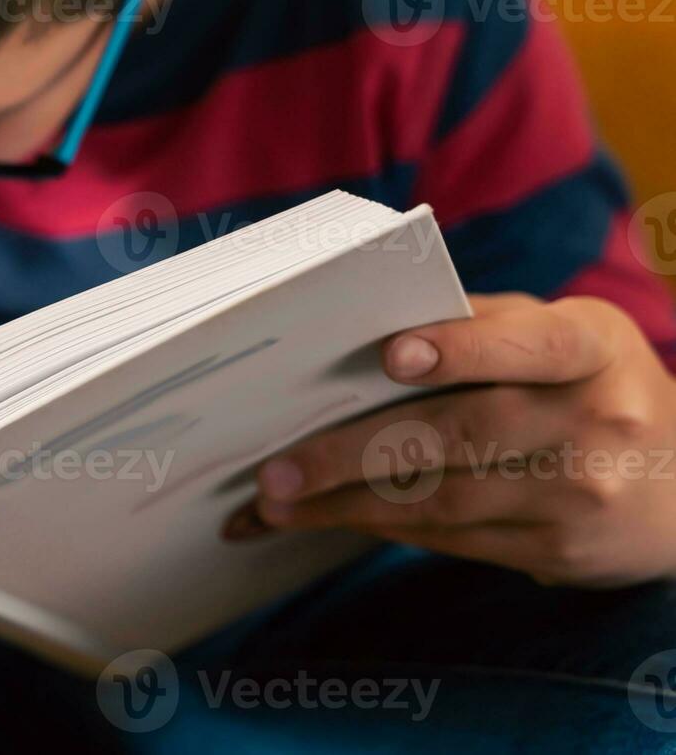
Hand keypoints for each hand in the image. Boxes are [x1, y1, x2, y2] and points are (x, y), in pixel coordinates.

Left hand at [225, 294, 675, 586]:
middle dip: (354, 453)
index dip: (461, 349)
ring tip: (279, 502)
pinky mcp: (561, 550)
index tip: (389, 356)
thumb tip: (360, 325)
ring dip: (348, 503)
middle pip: (461, 434)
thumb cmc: (588, 386)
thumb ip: (479, 325)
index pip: (529, 344)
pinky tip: (331, 518)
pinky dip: (383, 527)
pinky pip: (454, 538)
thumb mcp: (560, 336)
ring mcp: (582, 493)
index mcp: (592, 345)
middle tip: (277, 468)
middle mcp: (598, 419)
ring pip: (444, 499)